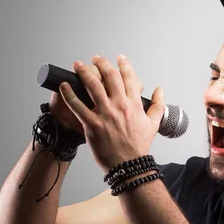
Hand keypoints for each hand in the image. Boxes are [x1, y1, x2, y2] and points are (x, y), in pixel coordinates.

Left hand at [58, 54, 164, 173]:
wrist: (129, 165)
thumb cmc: (139, 146)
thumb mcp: (153, 124)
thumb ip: (158, 105)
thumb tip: (160, 90)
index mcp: (134, 104)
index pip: (129, 78)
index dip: (124, 65)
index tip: (119, 58)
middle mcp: (120, 106)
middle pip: (110, 76)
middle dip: (101, 63)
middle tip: (94, 59)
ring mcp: (106, 115)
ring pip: (93, 86)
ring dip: (84, 72)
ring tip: (78, 65)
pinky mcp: (92, 125)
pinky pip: (77, 106)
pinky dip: (69, 94)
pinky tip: (64, 85)